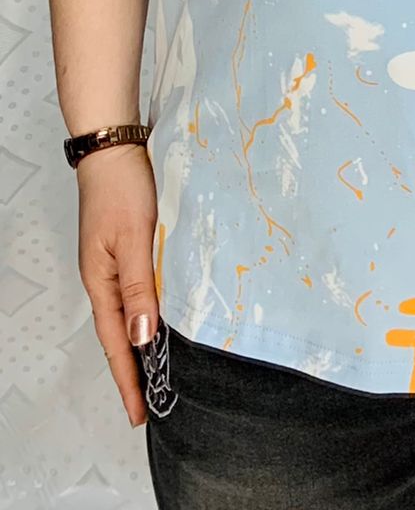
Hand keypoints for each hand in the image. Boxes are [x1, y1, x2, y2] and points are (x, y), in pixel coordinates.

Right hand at [77, 142, 159, 427]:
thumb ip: (139, 287)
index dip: (129, 379)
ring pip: (130, 314)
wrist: (115, 149)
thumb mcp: (133, 238)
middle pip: (120, 334)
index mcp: (101, 282)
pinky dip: (150, 312)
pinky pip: (139, 292)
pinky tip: (164, 318)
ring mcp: (115, 264)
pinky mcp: (128, 248)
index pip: (116, 343)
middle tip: (153, 403)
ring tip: (160, 373)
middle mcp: (106, 278)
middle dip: (135, 371)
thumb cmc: (122, 189)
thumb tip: (143, 336)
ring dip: (143, 343)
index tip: (141, 413)